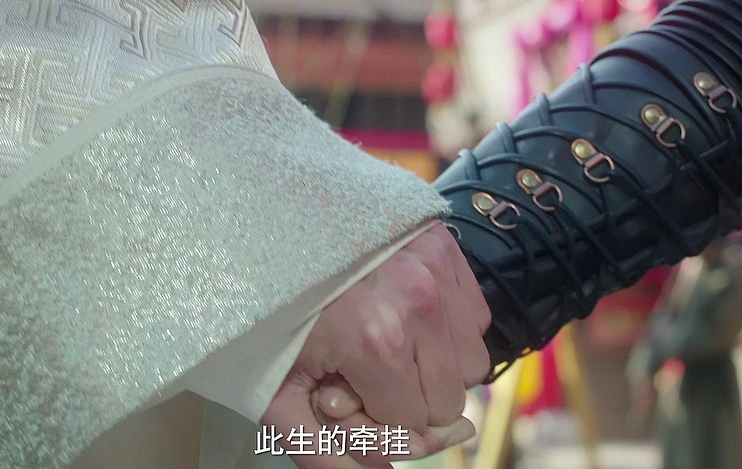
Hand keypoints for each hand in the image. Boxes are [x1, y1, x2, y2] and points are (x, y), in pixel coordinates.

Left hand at [262, 224, 491, 467]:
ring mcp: (438, 270)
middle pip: (449, 398)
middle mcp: (421, 303)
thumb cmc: (270, 309)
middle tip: (364, 371)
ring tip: (387, 342)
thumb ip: (319, 448)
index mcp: (378, 342)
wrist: (267, 231)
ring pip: (471, 361)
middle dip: (409, 398)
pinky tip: (403, 316)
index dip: (378, 419)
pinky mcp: (446, 248)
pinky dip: (447, 329)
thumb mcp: (274, 388)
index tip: (344, 392)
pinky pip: (474, 318)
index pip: (415, 423)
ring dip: (436, 366)